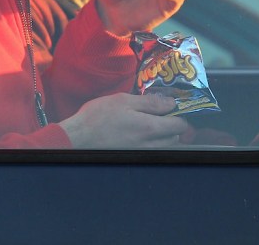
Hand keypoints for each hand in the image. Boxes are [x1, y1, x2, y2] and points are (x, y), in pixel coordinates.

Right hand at [58, 93, 189, 147]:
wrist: (78, 138)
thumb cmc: (98, 117)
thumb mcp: (124, 100)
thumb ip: (151, 102)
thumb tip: (171, 103)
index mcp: (150, 128)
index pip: (180, 125)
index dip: (179, 114)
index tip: (172, 106)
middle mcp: (150, 145)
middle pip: (175, 137)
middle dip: (172, 125)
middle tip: (160, 113)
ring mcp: (143, 154)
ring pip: (165, 146)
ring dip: (163, 136)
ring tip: (148, 124)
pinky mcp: (135, 158)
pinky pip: (153, 152)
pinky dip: (152, 144)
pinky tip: (138, 134)